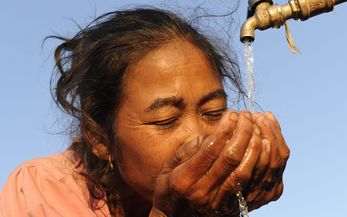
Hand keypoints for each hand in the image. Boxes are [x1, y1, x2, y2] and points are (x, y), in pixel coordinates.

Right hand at [149, 111, 289, 216]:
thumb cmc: (171, 188)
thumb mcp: (170, 166)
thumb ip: (190, 148)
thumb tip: (215, 132)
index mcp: (184, 179)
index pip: (211, 148)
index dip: (225, 128)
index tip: (232, 114)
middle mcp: (204, 192)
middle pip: (232, 157)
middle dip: (243, 131)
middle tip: (247, 115)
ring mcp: (221, 202)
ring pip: (247, 170)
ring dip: (258, 144)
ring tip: (259, 125)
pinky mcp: (236, 207)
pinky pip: (257, 184)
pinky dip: (266, 161)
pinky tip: (268, 143)